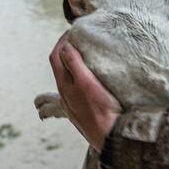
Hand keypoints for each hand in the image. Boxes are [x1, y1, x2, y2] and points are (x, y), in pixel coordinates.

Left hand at [49, 32, 120, 150]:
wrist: (112, 138)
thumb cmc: (101, 110)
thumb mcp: (86, 82)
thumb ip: (74, 64)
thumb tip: (65, 46)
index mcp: (64, 85)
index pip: (55, 57)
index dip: (61, 41)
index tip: (71, 30)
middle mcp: (65, 95)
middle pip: (59, 67)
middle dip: (64, 51)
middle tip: (76, 39)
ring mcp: (74, 104)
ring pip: (67, 78)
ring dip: (71, 64)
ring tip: (83, 55)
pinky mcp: (84, 111)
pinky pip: (76, 88)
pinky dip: (78, 76)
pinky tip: (89, 79)